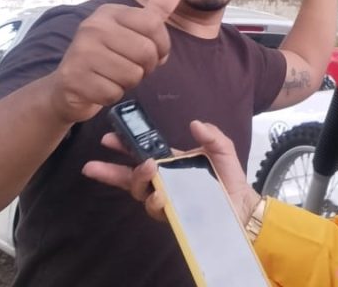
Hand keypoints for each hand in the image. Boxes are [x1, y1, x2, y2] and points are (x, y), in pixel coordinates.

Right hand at [47, 0, 184, 123]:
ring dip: (128, 83)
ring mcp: (81, 52)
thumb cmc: (109, 56)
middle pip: (146, 52)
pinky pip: (113, 93)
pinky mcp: (73, 78)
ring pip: (132, 75)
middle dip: (146, 67)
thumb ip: (157, 8)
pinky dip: (112, 95)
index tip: (153, 52)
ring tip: (113, 76)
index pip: (154, 24)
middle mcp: (93, 27)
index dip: (162, 45)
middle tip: (130, 67)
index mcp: (109, 12)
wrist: (68, 87)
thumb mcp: (133, 29)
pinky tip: (100, 87)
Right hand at [81, 121, 261, 223]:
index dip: (123, 147)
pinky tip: (160, 194)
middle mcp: (164, 181)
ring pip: (140, 192)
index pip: (141, 155)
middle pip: (130, 177)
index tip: (107, 139)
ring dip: (138, 179)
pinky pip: (156, 209)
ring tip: (147, 168)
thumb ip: (211, 134)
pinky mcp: (173, 214)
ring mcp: (167, 199)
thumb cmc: (228, 176)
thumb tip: (194, 123)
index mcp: (171, 163)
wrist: (242, 203)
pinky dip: (155, 200)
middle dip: (110, 171)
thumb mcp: (222, 148)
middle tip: (96, 164)